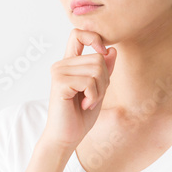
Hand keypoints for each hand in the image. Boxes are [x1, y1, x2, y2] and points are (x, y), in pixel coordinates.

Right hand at [42, 28, 116, 151]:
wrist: (66, 137)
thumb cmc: (80, 115)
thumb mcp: (99, 89)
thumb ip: (104, 71)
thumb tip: (112, 50)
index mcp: (69, 63)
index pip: (78, 34)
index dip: (94, 38)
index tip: (102, 52)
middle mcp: (61, 65)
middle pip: (98, 58)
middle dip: (104, 80)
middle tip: (93, 97)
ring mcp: (59, 72)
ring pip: (97, 69)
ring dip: (99, 90)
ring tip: (88, 102)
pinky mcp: (60, 83)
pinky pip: (89, 82)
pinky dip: (94, 96)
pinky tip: (84, 106)